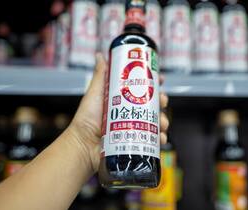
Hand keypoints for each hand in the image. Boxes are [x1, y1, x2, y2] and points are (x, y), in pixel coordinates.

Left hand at [68, 53, 168, 173]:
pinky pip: (153, 140)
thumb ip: (100, 75)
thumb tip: (99, 54)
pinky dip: (160, 139)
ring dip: (164, 121)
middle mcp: (131, 113)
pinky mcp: (136, 142)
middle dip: (162, 102)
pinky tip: (161, 138)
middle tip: (162, 101)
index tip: (161, 79)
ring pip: (156, 122)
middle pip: (153, 105)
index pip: (143, 89)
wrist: (84, 144)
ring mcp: (135, 128)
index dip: (154, 84)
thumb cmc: (87, 118)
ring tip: (162, 123)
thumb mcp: (95, 93)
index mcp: (125, 100)